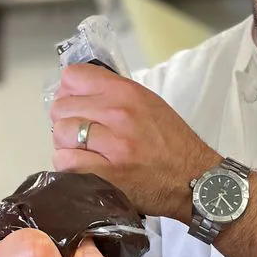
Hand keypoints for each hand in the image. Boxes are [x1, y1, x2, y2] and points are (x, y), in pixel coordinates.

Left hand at [50, 63, 219, 221]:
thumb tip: (79, 93)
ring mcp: (112, 145)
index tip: (77, 105)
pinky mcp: (107, 174)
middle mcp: (118, 114)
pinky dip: (69, 167)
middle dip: (67, 121)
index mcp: (128, 93)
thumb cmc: (173, 144)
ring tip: (84, 153)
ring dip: (67, 145)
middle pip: (61, 107)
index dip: (69, 92)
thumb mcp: (149, 104)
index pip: (73, 76)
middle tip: (82, 135)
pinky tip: (85, 168)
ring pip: (60, 133)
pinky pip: (65, 162)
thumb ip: (114, 94)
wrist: (195, 180)